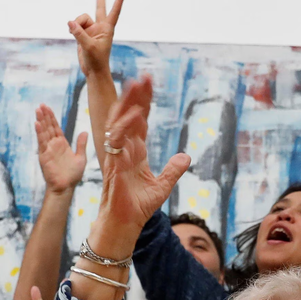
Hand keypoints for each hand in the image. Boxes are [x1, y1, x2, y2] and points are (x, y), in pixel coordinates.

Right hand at [35, 105, 87, 191]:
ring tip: (38, 110)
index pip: (56, 128)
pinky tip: (37, 124)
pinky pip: (42, 142)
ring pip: (44, 132)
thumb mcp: (81, 158)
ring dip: (41, 121)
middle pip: (49, 127)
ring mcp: (48, 150)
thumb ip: (81, 145)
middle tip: (41, 105)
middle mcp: (54, 145)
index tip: (48, 108)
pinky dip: (39, 133)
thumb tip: (84, 132)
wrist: (66, 187)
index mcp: (62, 144)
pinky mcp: (44, 155)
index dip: (52, 118)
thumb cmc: (73, 175)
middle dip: (45, 116)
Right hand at [69, 0, 124, 76]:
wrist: (93, 71)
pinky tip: (71, 33)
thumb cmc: (96, 60)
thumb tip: (70, 22)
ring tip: (75, 33)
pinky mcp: (83, 34)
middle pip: (99, 9)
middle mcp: (100, 27)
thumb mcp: (88, 46)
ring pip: (81, 18)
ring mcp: (91, 30)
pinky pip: (75, 25)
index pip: (114, 11)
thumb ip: (79, 33)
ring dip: (76, 24)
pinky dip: (72, 28)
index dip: (119, 0)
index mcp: (107, 29)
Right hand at [95, 76, 190, 246]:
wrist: (126, 223)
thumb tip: (186, 156)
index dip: (144, 103)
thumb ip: (173, 170)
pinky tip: (136, 114)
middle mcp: (125, 148)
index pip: (139, 121)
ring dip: (128, 103)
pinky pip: (118, 139)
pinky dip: (127, 125)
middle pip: (129, 115)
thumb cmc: (138, 207)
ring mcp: (118, 154)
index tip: (149, 84)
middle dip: (136, 96)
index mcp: (136, 151)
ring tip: (136, 84)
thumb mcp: (162, 186)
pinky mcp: (114, 162)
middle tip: (144, 76)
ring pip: (119, 121)